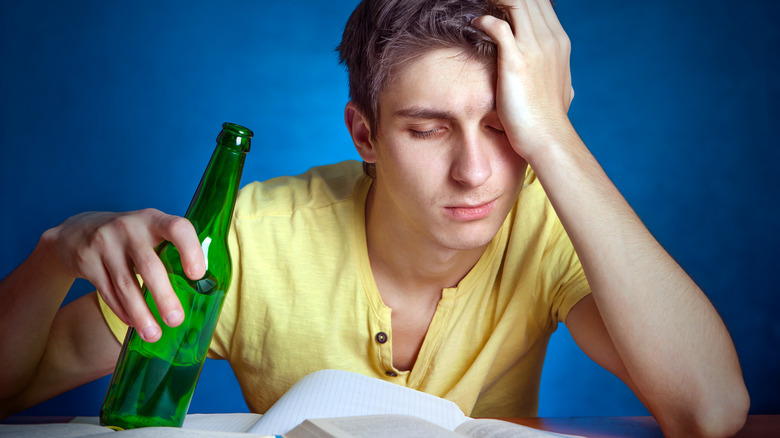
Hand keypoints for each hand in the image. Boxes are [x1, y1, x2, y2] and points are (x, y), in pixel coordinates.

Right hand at [47, 209, 204, 341]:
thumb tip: (201, 290)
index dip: (190, 250)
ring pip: (126, 285)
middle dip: (164, 296)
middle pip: (149, 266)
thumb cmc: (131, 236)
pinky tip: (134, 323)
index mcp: (154, 219)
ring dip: (141, 313)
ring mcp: (105, 244)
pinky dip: (123, 311)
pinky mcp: (87, 261)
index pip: (177, 228)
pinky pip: (107, 292)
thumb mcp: (151, 231)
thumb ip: (171, 250)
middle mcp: (129, 228)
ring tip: (154, 334)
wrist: (79, 231)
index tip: (198, 275)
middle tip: (176, 320)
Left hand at [472, 0, 574, 161]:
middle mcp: (550, 39)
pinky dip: (483, 20)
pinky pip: (497, 26)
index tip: (498, 5)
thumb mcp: (558, 86)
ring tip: (478, 6)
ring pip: (515, 3)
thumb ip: (553, 70)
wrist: (547, 139)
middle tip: (485, 3)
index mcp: (558, 41)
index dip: (517, 1)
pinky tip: (474, 24)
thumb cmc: (548, 118)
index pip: (539, 3)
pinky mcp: (516, 61)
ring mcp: (535, 48)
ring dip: (494, 2)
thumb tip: (554, 72)